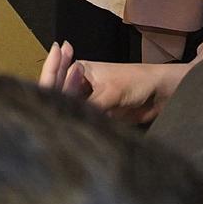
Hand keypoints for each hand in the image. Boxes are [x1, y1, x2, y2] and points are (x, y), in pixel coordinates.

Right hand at [39, 43, 172, 124]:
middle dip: (50, 101)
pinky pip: (82, 120)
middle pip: (57, 95)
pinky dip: (77, 125)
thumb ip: (89, 105)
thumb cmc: (136, 81)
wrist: (160, 94)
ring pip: (69, 109)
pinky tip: (69, 133)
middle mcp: (79, 84)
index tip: (42, 95)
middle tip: (44, 115)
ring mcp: (88, 100)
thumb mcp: (110, 92)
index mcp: (79, 70)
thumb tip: (70, 119)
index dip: (48, 84)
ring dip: (64, 116)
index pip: (55, 78)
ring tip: (54, 126)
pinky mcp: (98, 115)